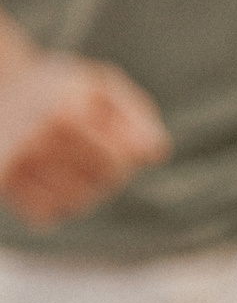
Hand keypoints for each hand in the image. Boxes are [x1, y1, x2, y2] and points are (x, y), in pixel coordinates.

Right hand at [0, 51, 165, 227]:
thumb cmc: (59, 89)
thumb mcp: (100, 86)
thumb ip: (135, 116)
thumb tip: (155, 153)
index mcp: (66, 108)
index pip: (121, 158)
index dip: (127, 154)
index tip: (116, 140)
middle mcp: (37, 135)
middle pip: (104, 182)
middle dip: (107, 171)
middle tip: (89, 152)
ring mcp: (16, 160)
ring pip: (76, 203)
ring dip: (81, 190)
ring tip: (66, 164)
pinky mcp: (0, 181)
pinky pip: (45, 215)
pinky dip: (52, 204)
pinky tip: (44, 178)